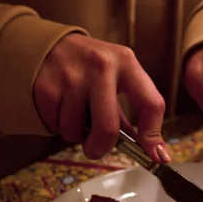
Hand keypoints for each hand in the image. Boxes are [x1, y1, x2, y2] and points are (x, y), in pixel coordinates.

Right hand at [33, 34, 169, 161]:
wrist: (50, 45)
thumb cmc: (90, 69)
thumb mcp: (116, 79)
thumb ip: (130, 116)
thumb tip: (152, 151)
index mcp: (127, 63)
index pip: (151, 104)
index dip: (153, 136)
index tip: (156, 156)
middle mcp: (101, 66)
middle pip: (108, 129)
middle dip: (101, 147)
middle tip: (96, 148)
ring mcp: (72, 75)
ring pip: (76, 131)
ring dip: (75, 133)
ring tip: (75, 113)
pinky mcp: (46, 85)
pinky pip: (55, 126)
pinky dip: (57, 125)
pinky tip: (59, 106)